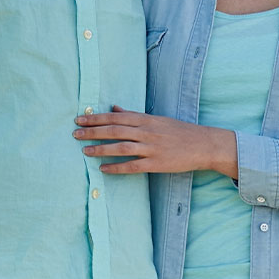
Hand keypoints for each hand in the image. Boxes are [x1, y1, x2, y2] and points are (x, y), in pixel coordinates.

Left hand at [73, 107, 237, 176]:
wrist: (203, 144)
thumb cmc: (178, 130)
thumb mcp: (155, 118)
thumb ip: (133, 115)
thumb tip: (114, 108)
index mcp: (145, 119)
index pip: (114, 117)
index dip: (95, 118)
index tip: (79, 119)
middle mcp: (146, 131)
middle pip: (114, 130)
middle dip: (92, 132)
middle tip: (75, 133)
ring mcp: (151, 148)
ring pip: (120, 147)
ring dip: (100, 149)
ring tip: (85, 151)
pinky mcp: (156, 163)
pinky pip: (133, 166)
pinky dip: (117, 167)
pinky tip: (103, 169)